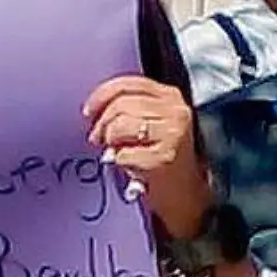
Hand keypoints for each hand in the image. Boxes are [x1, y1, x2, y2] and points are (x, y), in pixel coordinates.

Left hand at [83, 76, 211, 238]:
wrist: (187, 192)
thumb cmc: (163, 156)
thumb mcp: (152, 123)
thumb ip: (129, 109)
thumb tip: (95, 109)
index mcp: (170, 96)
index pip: (128, 84)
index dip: (102, 96)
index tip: (89, 111)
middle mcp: (175, 110)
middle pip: (121, 104)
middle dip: (102, 124)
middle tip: (97, 138)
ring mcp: (173, 132)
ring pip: (121, 125)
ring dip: (110, 141)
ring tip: (113, 151)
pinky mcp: (165, 156)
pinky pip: (124, 153)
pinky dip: (120, 161)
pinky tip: (129, 166)